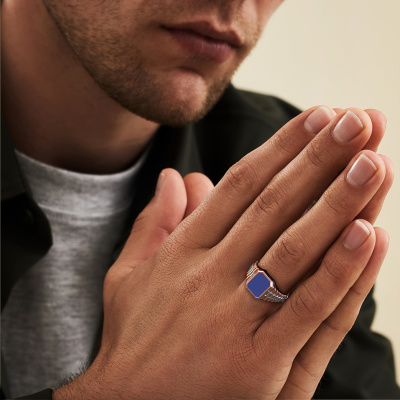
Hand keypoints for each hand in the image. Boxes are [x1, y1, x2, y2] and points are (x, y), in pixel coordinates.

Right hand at [54, 107, 391, 398]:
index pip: (239, 187)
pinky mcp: (259, 365)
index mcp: (181, 253)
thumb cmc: (132, 340)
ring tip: (375, 161)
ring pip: (296, 251)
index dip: (281, 149)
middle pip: (274, 207)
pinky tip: (370, 234)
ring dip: (339, 203)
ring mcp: (234, 320)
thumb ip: (153, 223)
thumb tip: (171, 177)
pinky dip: (341, 272)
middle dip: (320, 160)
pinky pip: (308, 311)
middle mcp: (208, 278)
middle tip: (359, 121)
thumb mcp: (128, 276)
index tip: (316, 118)